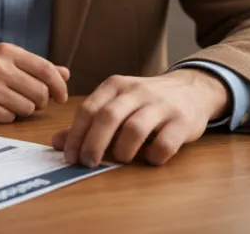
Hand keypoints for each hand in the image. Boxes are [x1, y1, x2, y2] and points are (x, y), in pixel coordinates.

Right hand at [0, 43, 70, 122]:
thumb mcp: (4, 59)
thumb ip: (35, 66)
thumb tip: (66, 74)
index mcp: (6, 52)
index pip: (45, 69)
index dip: (59, 86)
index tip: (62, 96)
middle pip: (40, 93)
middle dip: (41, 101)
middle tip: (30, 99)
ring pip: (28, 108)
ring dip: (24, 109)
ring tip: (9, 101)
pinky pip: (10, 118)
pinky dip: (7, 115)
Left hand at [50, 69, 229, 166]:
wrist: (193, 89)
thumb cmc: (146, 101)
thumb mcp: (117, 103)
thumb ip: (88, 122)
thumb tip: (57, 143)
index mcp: (115, 85)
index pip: (88, 109)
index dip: (76, 135)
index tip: (69, 157)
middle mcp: (136, 91)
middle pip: (108, 117)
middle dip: (93, 144)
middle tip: (87, 163)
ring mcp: (161, 105)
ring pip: (134, 129)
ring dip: (123, 150)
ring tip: (122, 159)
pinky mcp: (182, 121)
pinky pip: (164, 143)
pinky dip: (153, 156)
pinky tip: (150, 158)